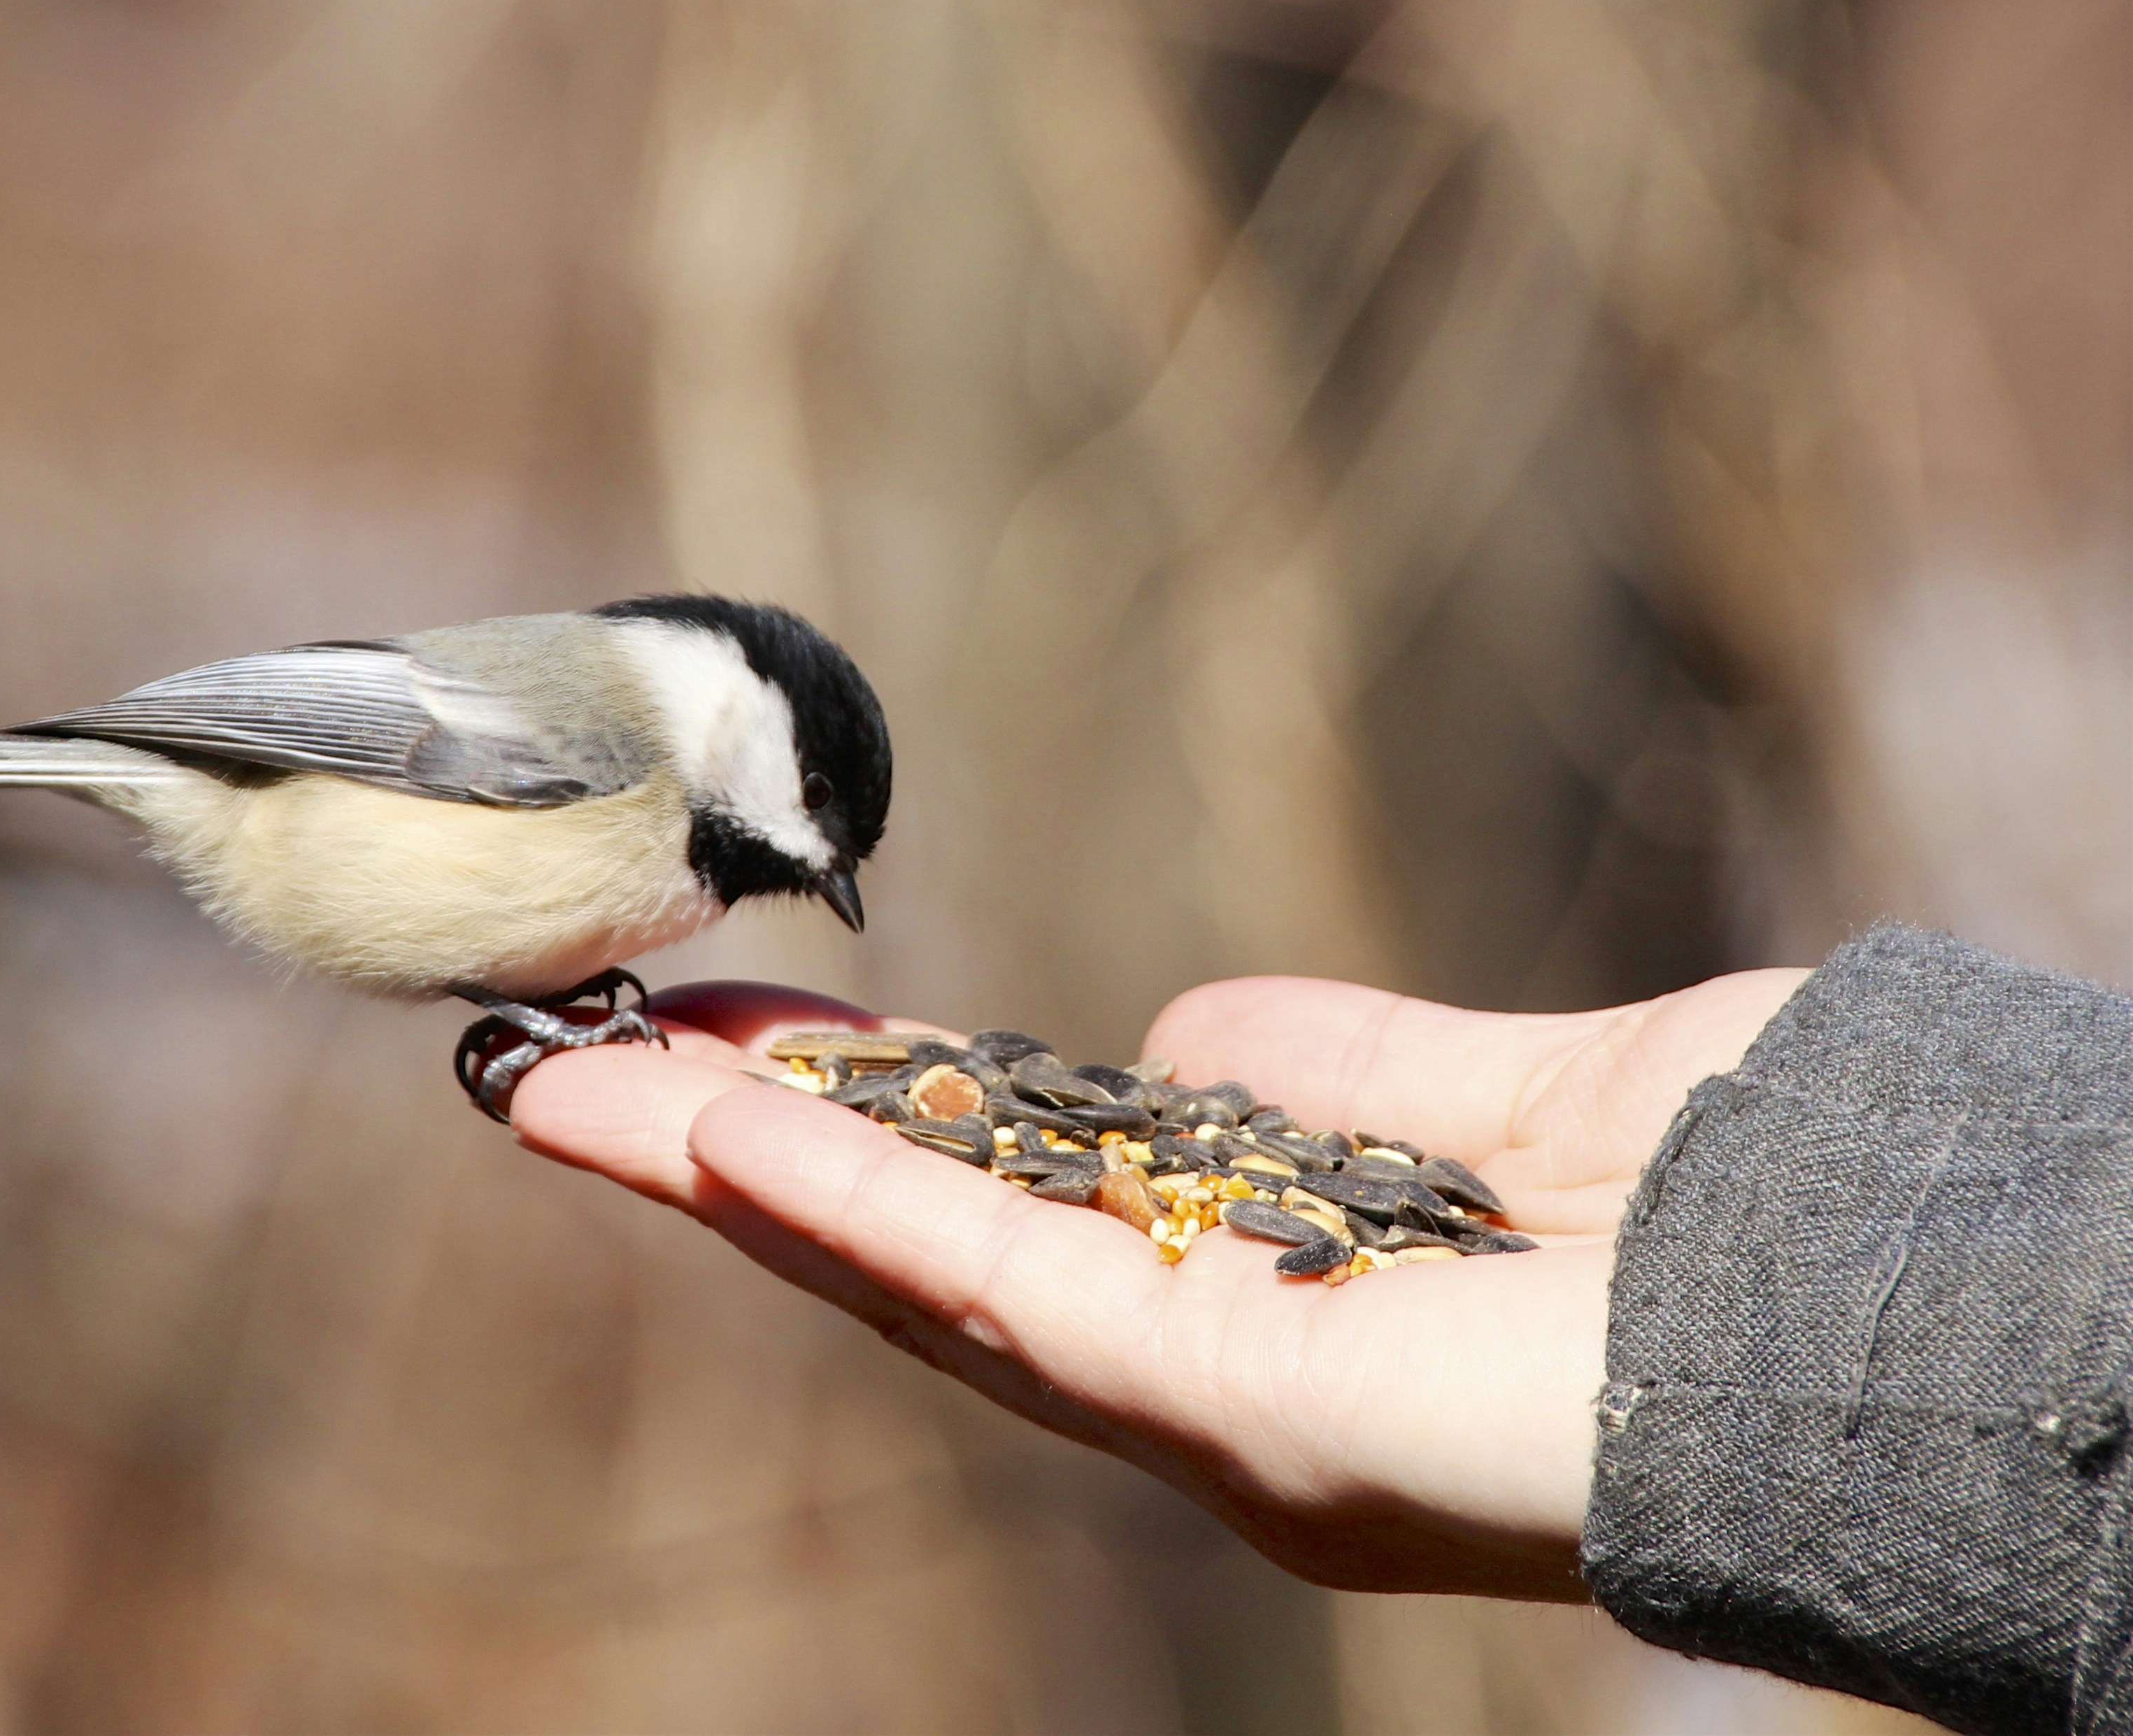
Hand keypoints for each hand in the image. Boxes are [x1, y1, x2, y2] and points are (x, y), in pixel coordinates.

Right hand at [508, 968, 1805, 1599]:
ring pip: (915, 1276)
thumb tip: (1187, 1037)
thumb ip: (1342, 1069)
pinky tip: (728, 1135)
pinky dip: (856, 1212)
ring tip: (574, 1091)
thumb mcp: (1505, 1098)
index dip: (852, 1120)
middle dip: (732, 1157)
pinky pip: (1007, 1300)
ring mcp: (1202, 1400)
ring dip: (737, 1177)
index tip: (724, 1032)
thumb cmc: (1742, 1214)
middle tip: (557, 1067)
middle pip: (914, 1250)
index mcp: (1256, 1300)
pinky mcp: (1228, 1405)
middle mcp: (1201, 1373)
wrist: (1880, 1311)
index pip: (1002, 1201)